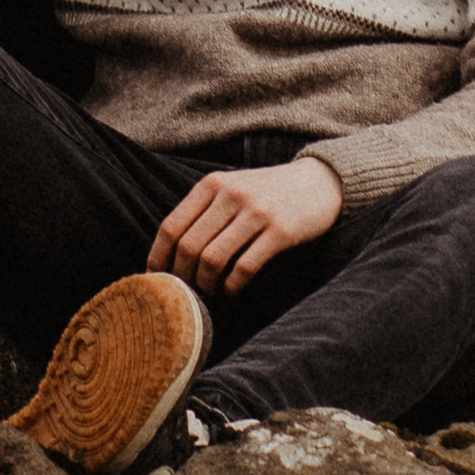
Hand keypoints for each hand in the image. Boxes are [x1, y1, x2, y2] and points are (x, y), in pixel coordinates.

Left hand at [147, 153, 342, 296]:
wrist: (319, 182)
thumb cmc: (267, 192)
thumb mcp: (232, 188)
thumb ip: (204, 212)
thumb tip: (170, 255)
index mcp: (212, 184)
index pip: (171, 226)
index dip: (158, 258)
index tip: (156, 279)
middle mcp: (231, 194)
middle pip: (189, 247)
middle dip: (182, 277)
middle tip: (185, 293)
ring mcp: (256, 212)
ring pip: (213, 259)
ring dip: (206, 285)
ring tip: (209, 293)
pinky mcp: (280, 231)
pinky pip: (244, 267)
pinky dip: (232, 286)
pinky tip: (232, 290)